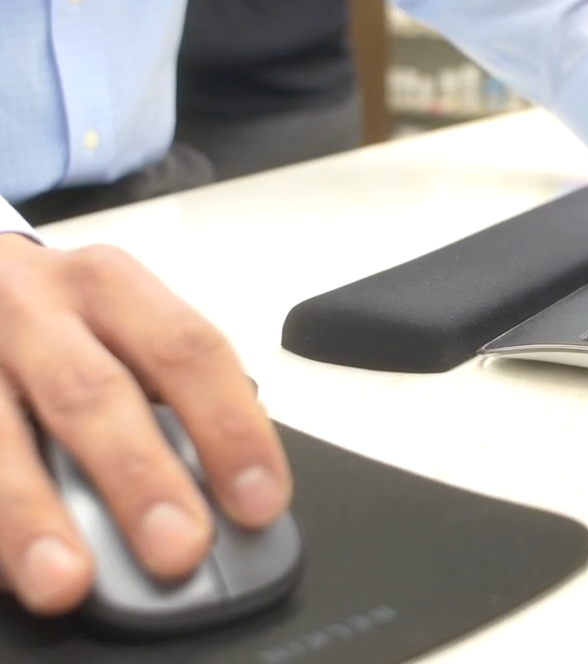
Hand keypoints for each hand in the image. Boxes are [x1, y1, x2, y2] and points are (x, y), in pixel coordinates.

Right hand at [0, 234, 290, 615]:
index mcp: (113, 289)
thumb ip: (171, 394)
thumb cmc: (60, 320)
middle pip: (95, 391)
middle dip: (140, 477)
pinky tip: (7, 569)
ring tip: (65, 580)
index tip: (258, 501)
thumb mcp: (120, 325)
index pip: (189, 351)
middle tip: (178, 547)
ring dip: (34, 513)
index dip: (229, 427)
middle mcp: (38, 308)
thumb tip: (234, 490)